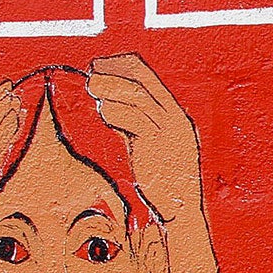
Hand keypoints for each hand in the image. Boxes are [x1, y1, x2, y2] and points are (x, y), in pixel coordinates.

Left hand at [87, 54, 202, 223]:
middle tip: (91, 74)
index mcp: (175, 114)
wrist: (181, 207)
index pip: (147, 74)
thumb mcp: (152, 142)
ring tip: (93, 90)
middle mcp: (174, 117)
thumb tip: (110, 104)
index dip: (121, 65)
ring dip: (108, 88)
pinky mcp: (156, 142)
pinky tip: (103, 114)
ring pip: (134, 94)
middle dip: (112, 71)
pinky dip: (113, 111)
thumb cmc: (164, 179)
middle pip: (140, 78)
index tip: (100, 67)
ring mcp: (167, 128)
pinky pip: (131, 117)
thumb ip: (136, 122)